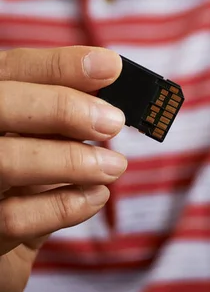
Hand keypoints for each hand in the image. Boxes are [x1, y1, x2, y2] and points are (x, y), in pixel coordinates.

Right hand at [0, 46, 126, 291]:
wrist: (0, 226)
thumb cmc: (27, 165)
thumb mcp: (39, 130)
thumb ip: (62, 105)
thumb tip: (109, 74)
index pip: (14, 67)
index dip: (62, 65)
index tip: (112, 67)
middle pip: (2, 105)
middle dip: (63, 109)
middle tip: (114, 122)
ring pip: (8, 160)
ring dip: (72, 161)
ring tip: (114, 165)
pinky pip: (15, 216)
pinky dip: (64, 205)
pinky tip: (96, 195)